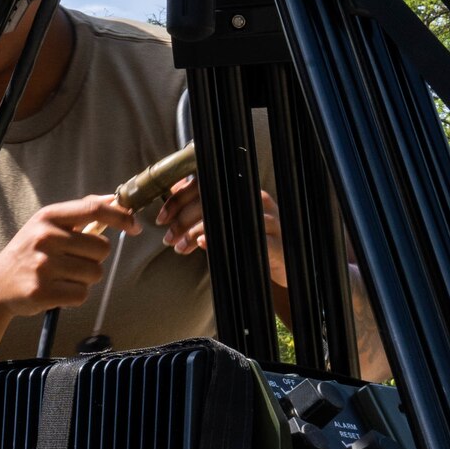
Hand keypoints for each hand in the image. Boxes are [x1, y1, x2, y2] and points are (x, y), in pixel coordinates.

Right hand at [0, 193, 137, 318]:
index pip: (93, 209)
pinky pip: (82, 294)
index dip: (120, 216)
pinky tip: (57, 290)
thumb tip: (115, 199)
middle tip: (72, 261)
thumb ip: (81, 211)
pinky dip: (75, 295)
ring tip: (62, 276)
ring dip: (85, 278)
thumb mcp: (47, 224)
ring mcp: (42, 265)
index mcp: (48, 217)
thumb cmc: (30, 251)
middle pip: (102, 248)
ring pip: (94, 273)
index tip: (134, 226)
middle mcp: (45, 238)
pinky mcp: (42, 291)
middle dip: (95, 258)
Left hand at [157, 178, 287, 288]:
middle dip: (183, 220)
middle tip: (168, 237)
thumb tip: (174, 189)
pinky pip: (245, 239)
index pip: (205, 185)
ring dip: (195, 232)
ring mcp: (269, 221)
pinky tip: (203, 243)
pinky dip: (220, 240)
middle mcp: (257, 201)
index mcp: (244, 190)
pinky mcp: (276, 243)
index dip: (179, 199)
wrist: (287, 263)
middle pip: (213, 200)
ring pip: (226, 218)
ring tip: (180, 246)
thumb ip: (204, 204)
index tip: (162, 218)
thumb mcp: (229, 220)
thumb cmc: (252, 239)